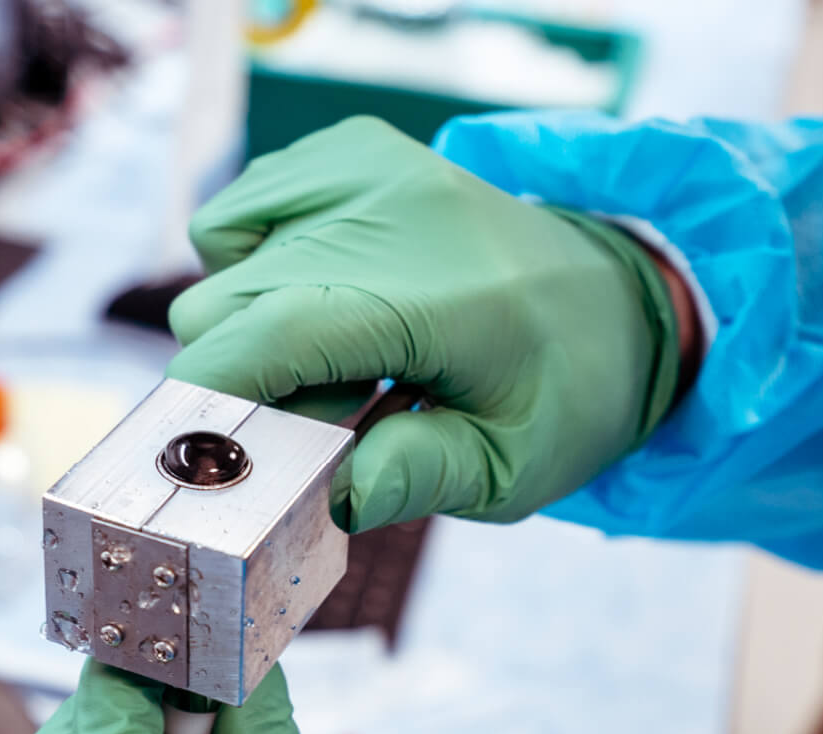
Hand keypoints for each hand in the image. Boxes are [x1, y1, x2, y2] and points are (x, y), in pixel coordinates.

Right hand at [167, 116, 692, 531]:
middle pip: (222, 310)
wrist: (617, 298)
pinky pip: (235, 217)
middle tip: (335, 410)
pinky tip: (324, 297)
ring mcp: (363, 165)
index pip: (271, 332)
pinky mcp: (345, 147)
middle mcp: (392, 208)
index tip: (205, 460)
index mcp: (438, 295)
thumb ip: (422, 478)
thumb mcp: (513, 468)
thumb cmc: (561, 394)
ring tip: (341, 354)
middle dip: (246, 380)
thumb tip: (336, 496)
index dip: (209, 402)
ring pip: (215, 261)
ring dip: (250, 324)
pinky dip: (252, 266)